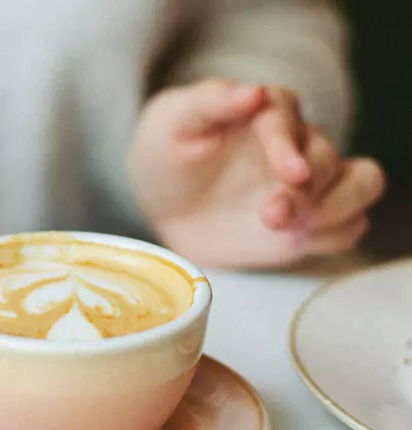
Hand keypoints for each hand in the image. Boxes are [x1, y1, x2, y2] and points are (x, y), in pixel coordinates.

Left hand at [128, 79, 384, 267]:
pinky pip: (349, 225)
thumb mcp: (171, 123)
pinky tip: (300, 241)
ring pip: (361, 184)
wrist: (166, 205)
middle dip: (308, 190)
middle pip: (328, 159)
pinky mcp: (311, 219)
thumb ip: (208, 103)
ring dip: (337, 208)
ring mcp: (309, 182)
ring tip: (292, 230)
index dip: (291, 148)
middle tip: (271, 215)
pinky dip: (335, 233)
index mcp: (265, 112)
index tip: (291, 175)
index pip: (290, 121)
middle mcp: (297, 143)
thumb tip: (253, 92)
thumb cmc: (167, 154)